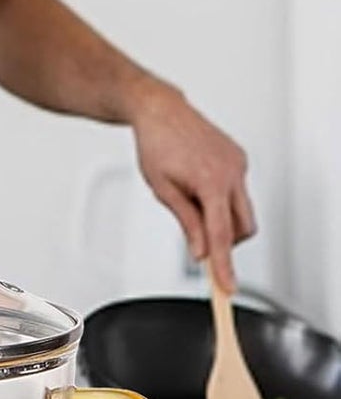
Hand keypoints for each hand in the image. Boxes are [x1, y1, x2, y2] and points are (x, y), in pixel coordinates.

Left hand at [130, 82, 255, 294]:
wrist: (160, 111)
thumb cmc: (155, 145)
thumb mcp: (162, 188)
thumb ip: (186, 221)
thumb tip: (200, 252)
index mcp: (210, 182)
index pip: (221, 235)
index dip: (225, 265)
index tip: (227, 287)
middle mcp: (231, 173)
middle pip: (242, 227)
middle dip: (226, 240)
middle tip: (199, 238)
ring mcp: (239, 165)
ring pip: (244, 210)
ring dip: (224, 218)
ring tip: (192, 199)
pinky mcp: (240, 158)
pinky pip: (238, 190)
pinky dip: (223, 198)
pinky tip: (199, 181)